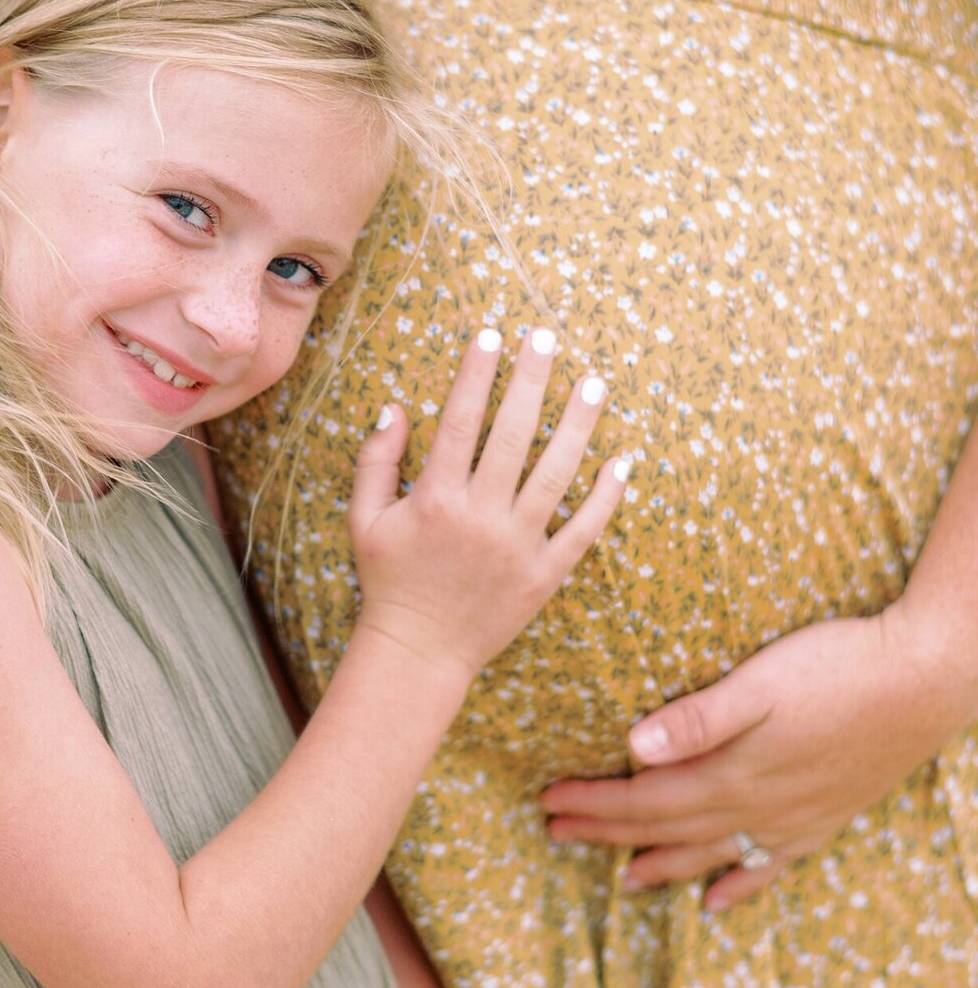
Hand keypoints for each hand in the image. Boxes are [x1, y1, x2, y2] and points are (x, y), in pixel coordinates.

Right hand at [348, 326, 626, 685]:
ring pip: (555, 475)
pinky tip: (622, 462)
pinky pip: (582, 531)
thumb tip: (393, 407)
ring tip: (594, 383)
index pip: (459, 421)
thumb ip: (376, 461)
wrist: (418, 652)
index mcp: (434, 499)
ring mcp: (516, 547)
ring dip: (577, 426)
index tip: (491, 335)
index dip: (476, 374)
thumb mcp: (365, 519)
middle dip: (530, 381)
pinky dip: (605, 498)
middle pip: (512, 436)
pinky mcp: (543, 576)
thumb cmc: (388, 580)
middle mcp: (478, 518)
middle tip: (546, 337)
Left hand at [542, 602, 972, 910]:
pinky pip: (770, 865)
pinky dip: (738, 884)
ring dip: (663, 864)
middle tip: (555, 834)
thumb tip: (633, 747)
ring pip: (712, 853)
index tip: (547, 801)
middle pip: (666, 829)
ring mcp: (792, 819)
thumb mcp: (761, 681)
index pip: (644, 798)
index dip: (594, 803)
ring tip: (624, 879)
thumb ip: (698, 717)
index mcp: (732, 772)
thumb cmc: (838, 667)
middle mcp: (757, 807)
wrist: (925, 682)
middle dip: (608, 833)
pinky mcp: (824, 818)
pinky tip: (718, 901)